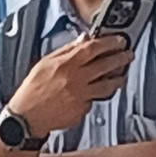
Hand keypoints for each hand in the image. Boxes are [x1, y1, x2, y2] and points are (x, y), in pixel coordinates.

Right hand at [13, 34, 132, 139]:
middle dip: (120, 58)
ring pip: (107, 86)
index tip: (120, 40)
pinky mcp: (82, 110)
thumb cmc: (33, 89)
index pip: (94, 48)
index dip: (110, 43)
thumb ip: (66, 50)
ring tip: (122, 75)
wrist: (27, 117)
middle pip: (105, 65)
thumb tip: (83, 39)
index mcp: (67, 64)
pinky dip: (96, 96)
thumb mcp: (45, 63)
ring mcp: (81, 97)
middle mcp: (77, 80)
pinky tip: (97, 93)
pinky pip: (94, 101)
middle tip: (128, 54)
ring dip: (117, 79)